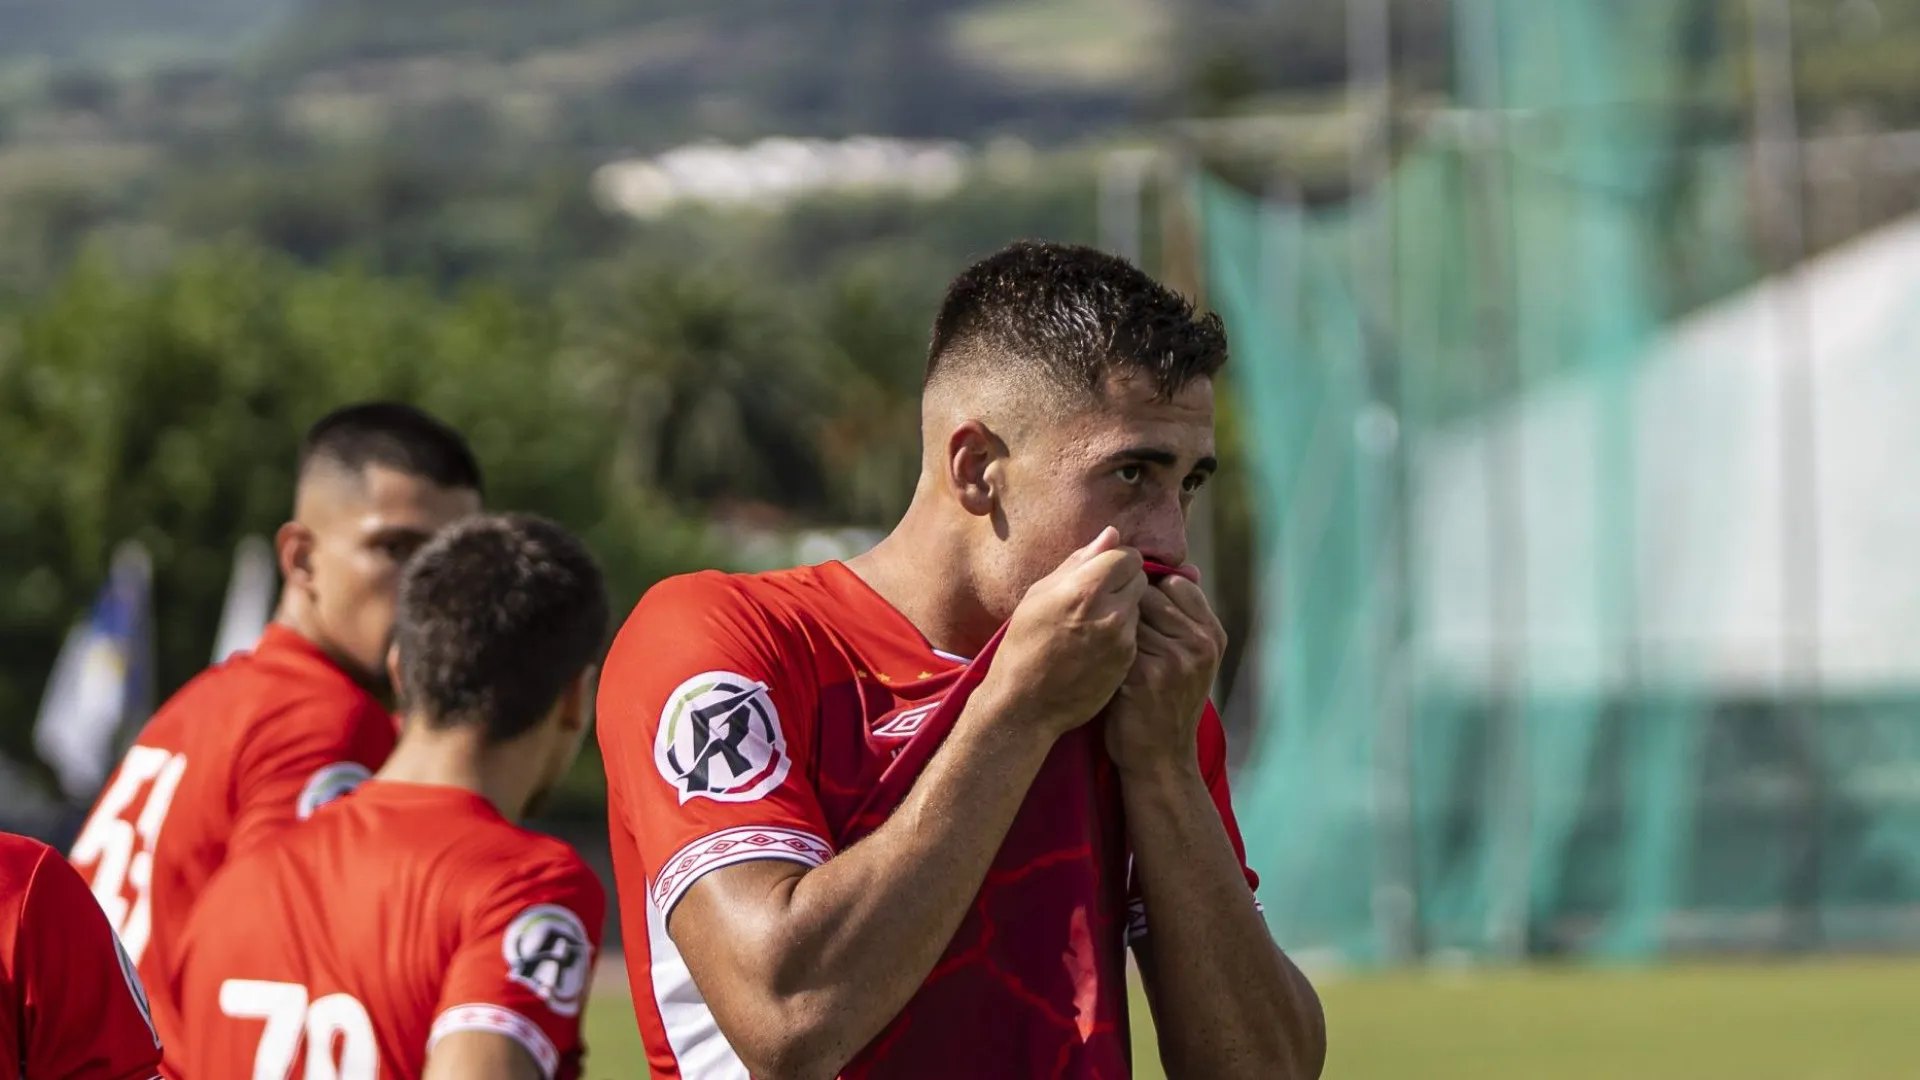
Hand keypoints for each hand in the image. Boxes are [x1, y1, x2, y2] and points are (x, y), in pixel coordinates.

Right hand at [980, 527, 1147, 739]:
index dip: (1115, 560)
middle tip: (1098, 596)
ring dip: (1124, 606)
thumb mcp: (1040, 595)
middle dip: (1123, 581)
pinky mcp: (1128, 660)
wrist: (1026, 703)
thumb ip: (1079, 562)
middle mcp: (1110, 612)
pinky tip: (1097, 644)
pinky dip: (1122, 631)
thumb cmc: (1024, 644)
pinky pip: (1135, 631)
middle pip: (1139, 578)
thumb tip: (1111, 534)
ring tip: (1094, 622)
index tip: (1101, 570)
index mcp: (1084, 589)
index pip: (1127, 555)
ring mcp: (1123, 639)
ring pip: (1140, 605)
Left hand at [1106, 571, 1225, 771]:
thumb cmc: (1167, 703)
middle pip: (1149, 595)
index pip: (1177, 584)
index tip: (1137, 615)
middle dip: (1128, 609)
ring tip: (1108, 649)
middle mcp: (1199, 644)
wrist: (1160, 759)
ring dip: (1112, 628)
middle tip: (1118, 635)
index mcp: (1212, 634)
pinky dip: (1102, 648)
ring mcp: (1174, 660)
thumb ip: (1187, 616)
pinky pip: (1114, 640)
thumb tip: (1188, 567)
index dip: (1150, 593)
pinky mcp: (1145, 675)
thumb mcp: (1192, 658)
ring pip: (1128, 615)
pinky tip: (1099, 663)